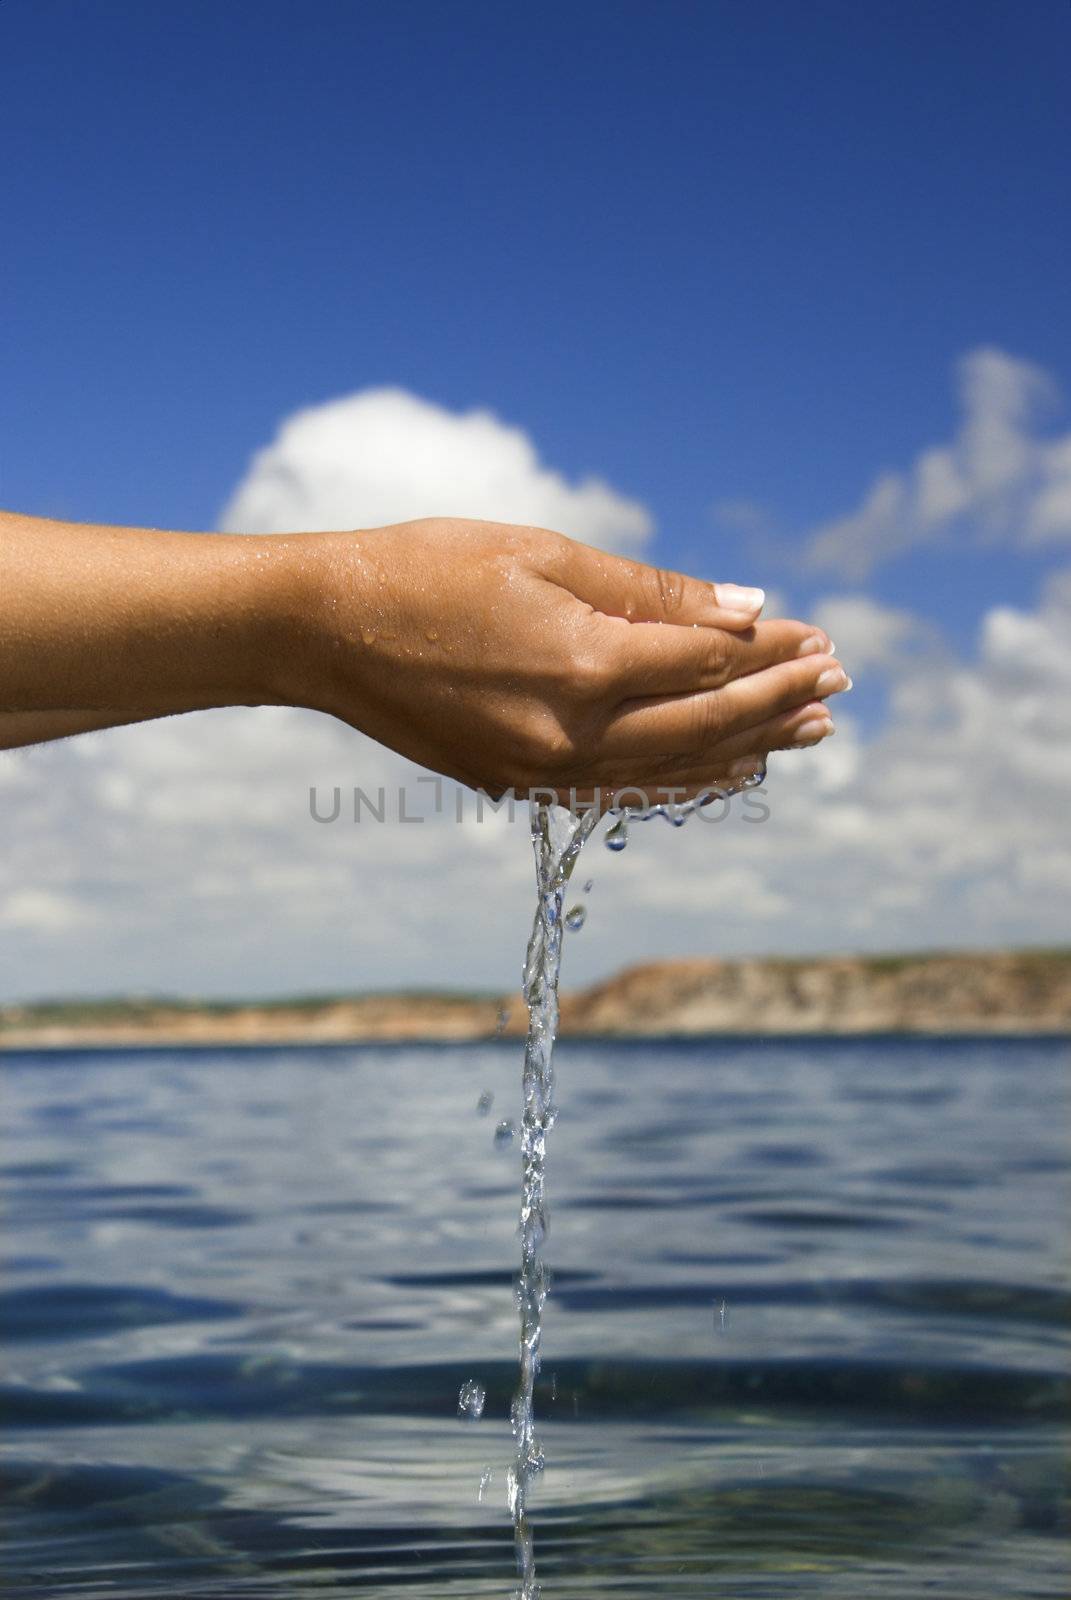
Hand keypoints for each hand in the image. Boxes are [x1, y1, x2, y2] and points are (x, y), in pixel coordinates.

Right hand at [291, 518, 848, 801]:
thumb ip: (650, 591)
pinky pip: (619, 792)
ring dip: (742, 751)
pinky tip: (719, 772)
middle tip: (836, 688)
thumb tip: (746, 610)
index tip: (817, 636)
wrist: (322, 630)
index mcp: (582, 663)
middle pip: (705, 724)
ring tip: (799, 736)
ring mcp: (541, 769)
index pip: (709, 661)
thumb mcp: (544, 553)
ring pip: (670, 770)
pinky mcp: (515, 783)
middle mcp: (570, 732)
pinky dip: (677, 782)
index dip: (772, 651)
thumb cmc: (426, 568)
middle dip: (777, 704)